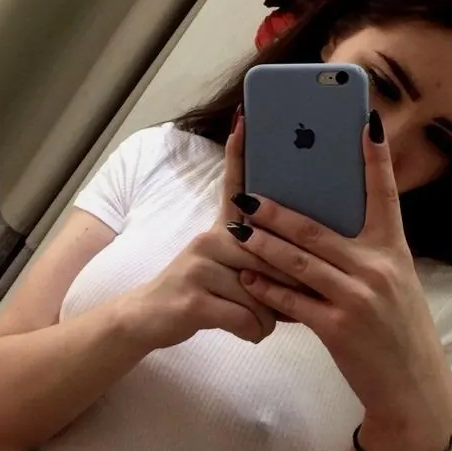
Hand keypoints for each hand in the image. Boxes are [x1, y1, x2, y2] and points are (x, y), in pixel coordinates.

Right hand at [124, 112, 277, 349]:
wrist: (148, 319)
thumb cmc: (204, 294)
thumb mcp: (229, 267)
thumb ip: (260, 257)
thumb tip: (303, 260)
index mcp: (221, 228)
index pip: (233, 185)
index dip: (239, 153)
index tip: (244, 118)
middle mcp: (209, 239)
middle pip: (271, 255)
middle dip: (286, 288)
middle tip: (289, 305)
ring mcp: (200, 266)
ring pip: (263, 294)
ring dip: (267, 317)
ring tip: (253, 320)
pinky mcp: (194, 297)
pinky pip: (248, 318)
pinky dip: (254, 332)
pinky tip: (244, 331)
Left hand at [229, 112, 451, 450]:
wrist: (413, 386)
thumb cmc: (398, 326)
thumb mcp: (394, 280)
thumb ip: (365, 251)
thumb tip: (324, 221)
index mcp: (393, 250)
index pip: (384, 194)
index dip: (376, 157)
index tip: (367, 122)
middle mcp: (377, 268)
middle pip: (316, 229)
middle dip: (277, 211)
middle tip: (246, 194)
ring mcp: (357, 298)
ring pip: (298, 262)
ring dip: (262, 244)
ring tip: (235, 228)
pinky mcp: (338, 328)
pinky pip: (293, 302)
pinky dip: (267, 288)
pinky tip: (247, 278)